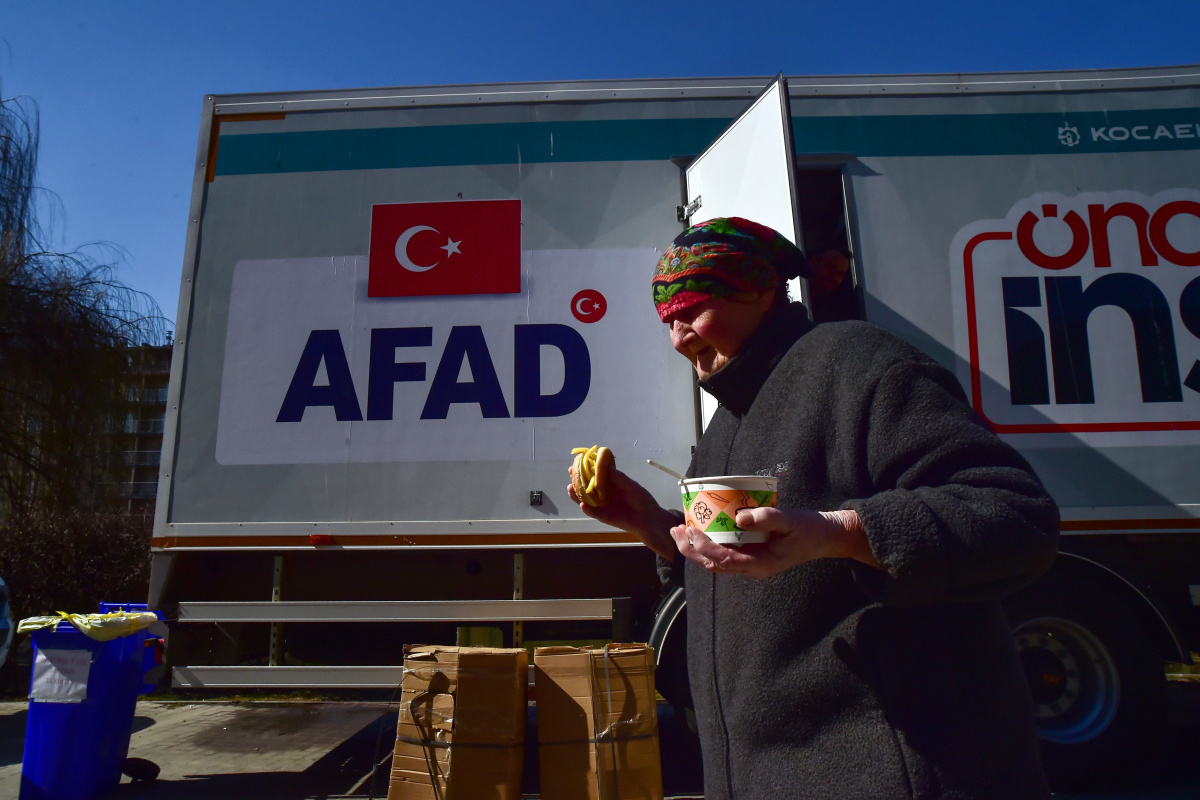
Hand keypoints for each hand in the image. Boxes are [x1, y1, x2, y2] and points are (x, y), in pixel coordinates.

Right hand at [567, 466, 677, 559]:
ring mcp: (602, 505)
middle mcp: (603, 493)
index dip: (587, 467)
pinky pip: (593, 512)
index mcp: (610, 483)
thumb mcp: (632, 486)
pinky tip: (583, 504)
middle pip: (587, 485)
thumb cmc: (642, 499)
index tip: (579, 460)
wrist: (648, 519)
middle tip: (571, 472)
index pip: (596, 473)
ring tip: (570, 488)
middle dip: (577, 479)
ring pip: (586, 499)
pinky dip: (587, 509)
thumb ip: (619, 478)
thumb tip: (605, 466)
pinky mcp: (603, 516)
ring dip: (577, 494)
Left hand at [671, 507, 879, 579]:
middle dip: (691, 549)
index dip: (703, 547)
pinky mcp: (752, 555)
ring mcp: (751, 564)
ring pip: (717, 561)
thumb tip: (739, 517)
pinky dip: (709, 544)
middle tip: (675, 531)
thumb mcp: (790, 520)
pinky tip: (702, 530)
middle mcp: (752, 568)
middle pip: (714, 564)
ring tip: (680, 531)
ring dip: (696, 548)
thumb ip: (767, 518)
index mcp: (760, 564)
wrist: (825, 537)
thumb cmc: (809, 529)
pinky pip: (725, 553)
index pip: (723, 559)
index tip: (689, 531)